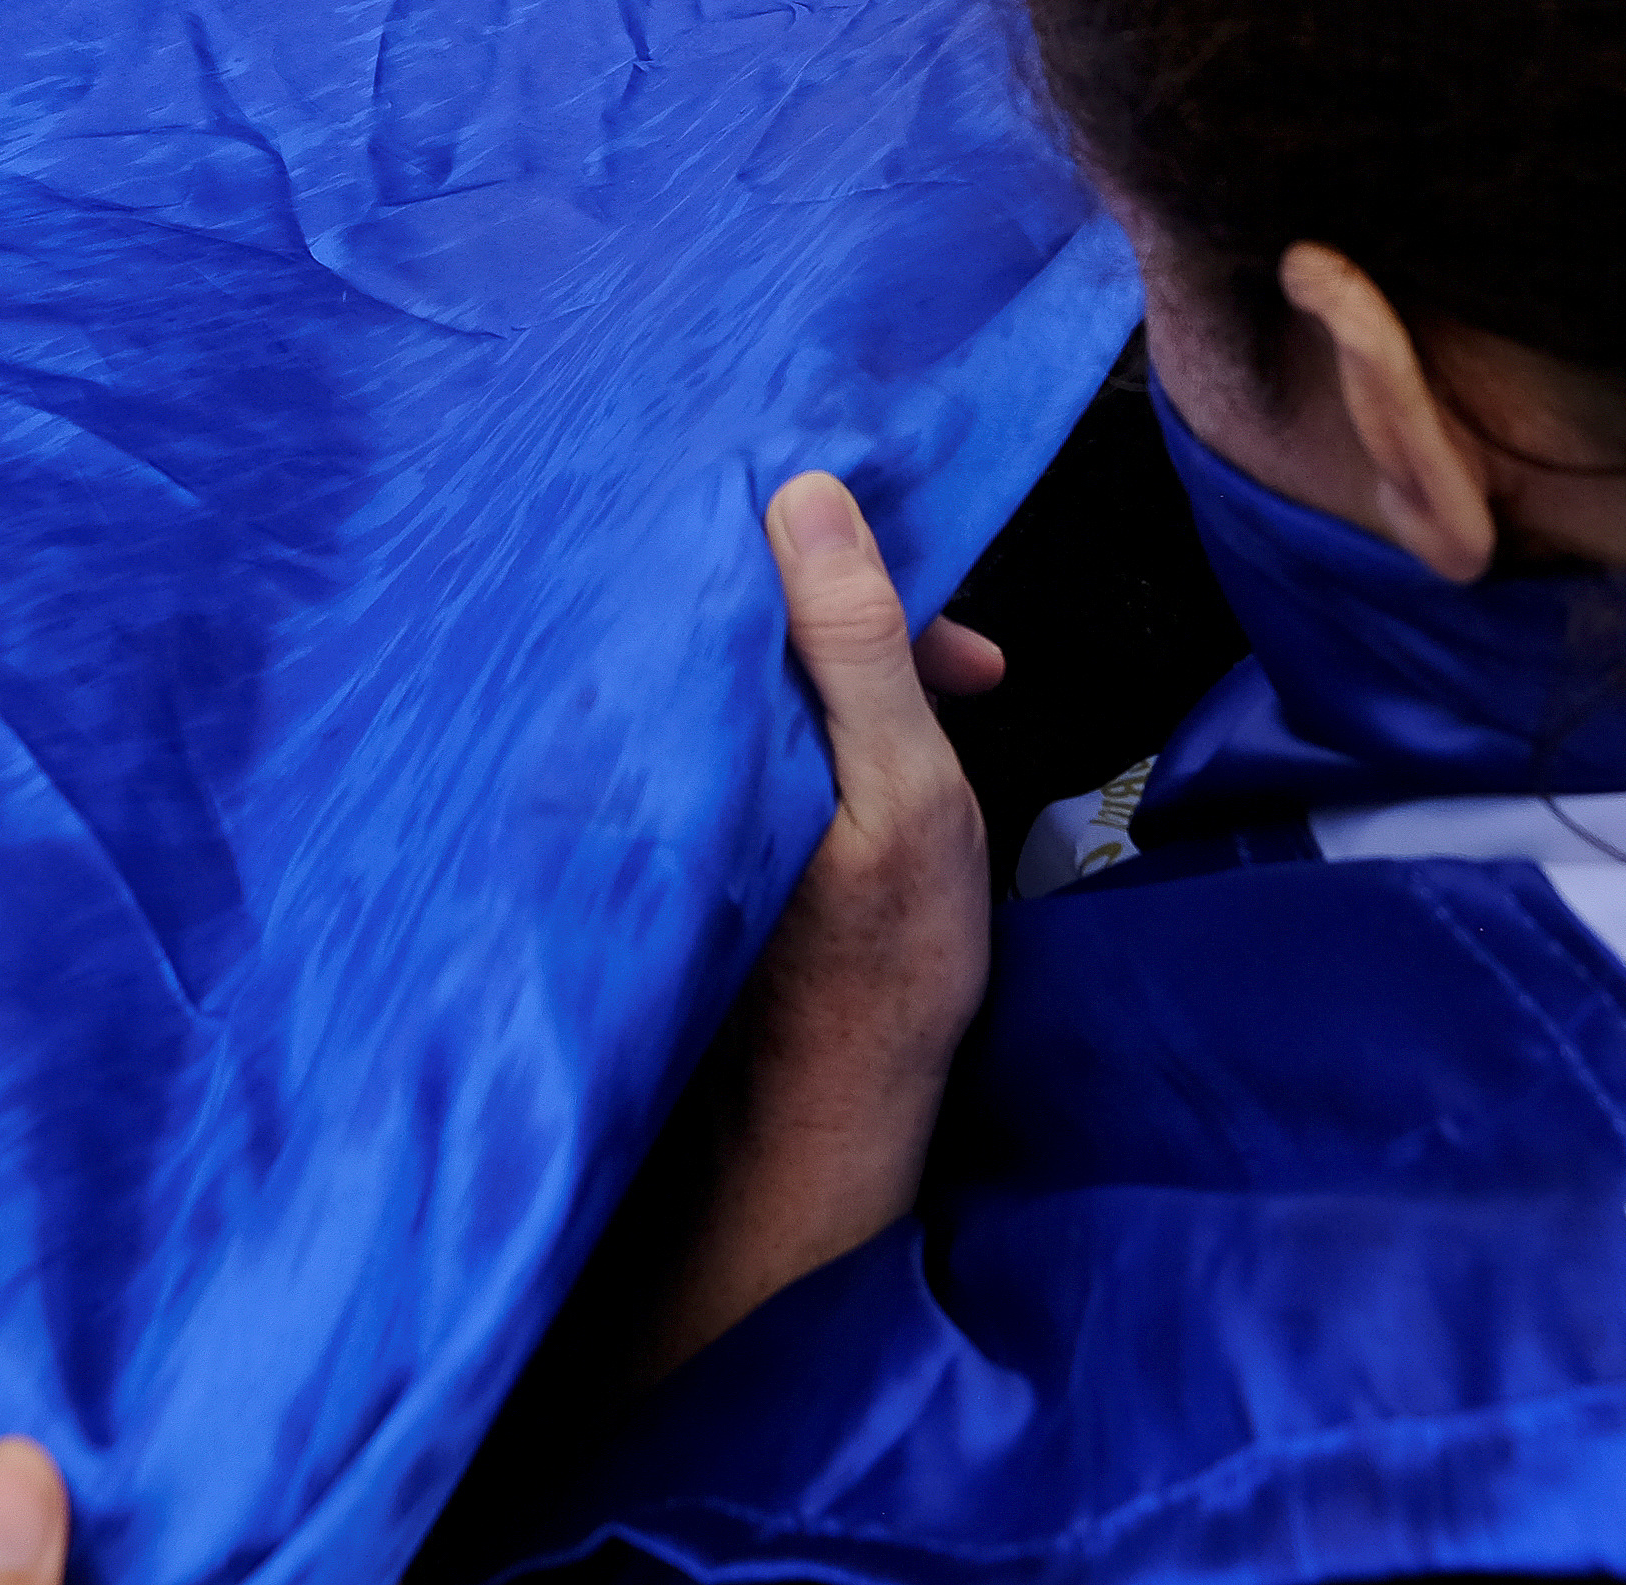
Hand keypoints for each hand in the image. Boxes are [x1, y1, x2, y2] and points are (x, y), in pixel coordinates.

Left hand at [648, 470, 992, 1379]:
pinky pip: (741, 722)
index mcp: (698, 714)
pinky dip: (810, 712)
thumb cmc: (881, 973)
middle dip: (853, 607)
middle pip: (743, 611)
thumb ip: (858, 647)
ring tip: (953, 689)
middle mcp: (653, 738)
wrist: (826, 1133)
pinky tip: (876, 742)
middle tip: (971, 666)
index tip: (938, 602)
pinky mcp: (682, 823)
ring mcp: (664, 783)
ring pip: (751, 665)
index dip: (829, 545)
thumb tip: (804, 493)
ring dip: (843, 659)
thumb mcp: (905, 793)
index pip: (733, 564)